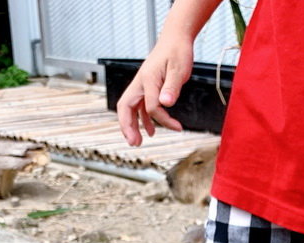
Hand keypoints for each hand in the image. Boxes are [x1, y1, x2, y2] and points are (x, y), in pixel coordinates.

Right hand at [117, 31, 193, 145]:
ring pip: (131, 108)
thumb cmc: (178, 51)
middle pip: (125, 107)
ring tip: (138, 141)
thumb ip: (172, 87)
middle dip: (127, 126)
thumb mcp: (178, 69)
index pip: (149, 105)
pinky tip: (152, 130)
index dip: (162, 118)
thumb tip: (166, 103)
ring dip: (133, 125)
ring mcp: (143, 85)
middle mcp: (140, 83)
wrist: (176, 39)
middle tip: (134, 143)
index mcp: (147, 79)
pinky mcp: (148, 87)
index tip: (177, 126)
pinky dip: (144, 119)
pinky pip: (141, 106)